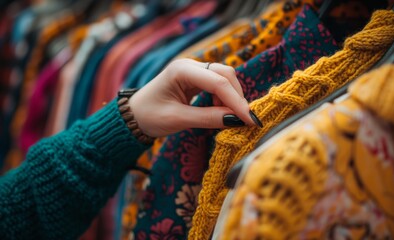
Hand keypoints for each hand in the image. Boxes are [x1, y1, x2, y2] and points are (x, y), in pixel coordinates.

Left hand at [129, 58, 254, 137]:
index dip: (236, 101)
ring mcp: (194, 70)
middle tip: (245, 120)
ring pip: (224, 78)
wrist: (133, 116)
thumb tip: (237, 121)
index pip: (218, 81)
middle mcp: (190, 65)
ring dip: (232, 98)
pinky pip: (217, 85)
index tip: (250, 119)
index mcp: (181, 70)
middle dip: (237, 97)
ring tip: (230, 118)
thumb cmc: (150, 116)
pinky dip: (224, 99)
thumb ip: (208, 118)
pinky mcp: (196, 79)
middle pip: (225, 74)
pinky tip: (221, 112)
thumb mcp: (178, 120)